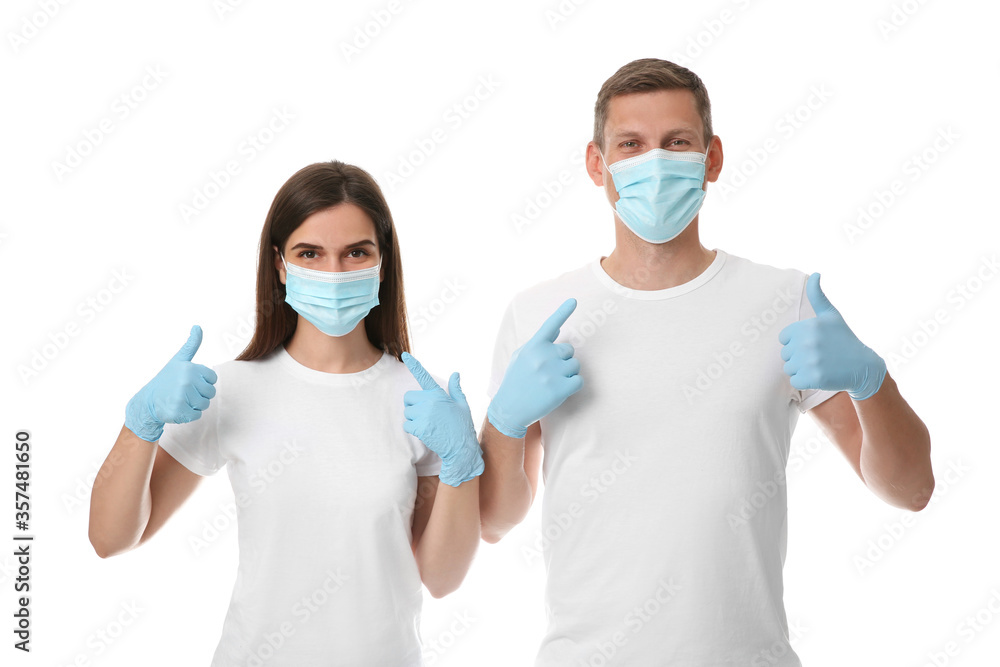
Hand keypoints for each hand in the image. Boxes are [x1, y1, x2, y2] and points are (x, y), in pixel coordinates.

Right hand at [125, 325, 218, 441]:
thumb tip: (198, 326)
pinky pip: (197, 415)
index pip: (212, 378)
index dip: (203, 381)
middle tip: (184, 392)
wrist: (148, 401)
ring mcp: (181, 396)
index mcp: (189, 368)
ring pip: (205, 404)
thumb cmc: (166, 380)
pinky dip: (189, 415)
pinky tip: (178, 408)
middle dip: (200, 394)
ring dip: (195, 405)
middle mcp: (186, 381)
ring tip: (181, 399)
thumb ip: (191, 345)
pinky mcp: (178, 411)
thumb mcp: (178, 360)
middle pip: (211, 392)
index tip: (189, 381)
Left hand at [401, 351, 483, 486]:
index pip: (424, 376)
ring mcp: (424, 414)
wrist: (462, 448)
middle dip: (414, 406)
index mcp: (440, 394)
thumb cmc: (462, 426)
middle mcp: (430, 401)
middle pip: (408, 398)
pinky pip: (406, 425)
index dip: (414, 365)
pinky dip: (412, 429)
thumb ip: (456, 389)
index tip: (404, 354)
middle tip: (426, 414)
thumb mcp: (462, 405)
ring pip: (407, 412)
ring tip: (429, 425)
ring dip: (414, 419)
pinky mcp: (419, 427)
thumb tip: (455, 374)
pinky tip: (425, 432)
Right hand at [487, 298, 582, 437]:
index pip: (551, 325)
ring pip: (575, 365)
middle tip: (548, 372)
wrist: (510, 408)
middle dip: (563, 360)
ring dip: (568, 373)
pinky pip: (579, 381)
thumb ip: (538, 344)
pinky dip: (573, 385)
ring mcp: (552, 372)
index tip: (574, 300)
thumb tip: (559, 331)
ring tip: (551, 382)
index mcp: (533, 346)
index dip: (563, 312)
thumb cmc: (515, 381)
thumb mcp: (520, 357)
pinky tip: (560, 390)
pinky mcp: (560, 389)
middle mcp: (543, 356)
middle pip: (569, 350)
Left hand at [779, 273, 885, 400]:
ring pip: (789, 369)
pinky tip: (820, 376)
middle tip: (819, 356)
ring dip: (802, 370)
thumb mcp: (831, 316)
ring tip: (821, 365)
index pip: (784, 339)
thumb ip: (817, 296)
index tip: (813, 344)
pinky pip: (795, 382)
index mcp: (808, 326)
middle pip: (785, 355)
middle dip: (799, 357)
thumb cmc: (843, 340)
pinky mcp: (813, 377)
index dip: (796, 343)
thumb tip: (814, 273)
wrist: (863, 366)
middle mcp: (808, 342)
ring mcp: (810, 360)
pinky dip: (805, 382)